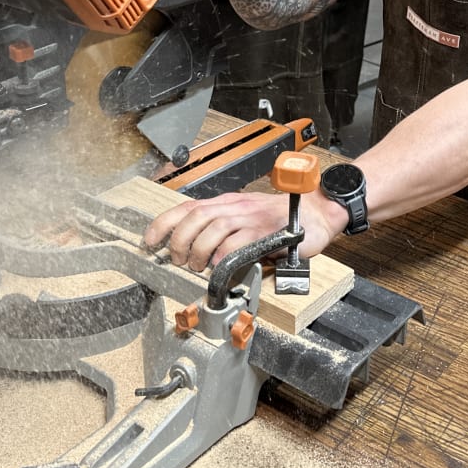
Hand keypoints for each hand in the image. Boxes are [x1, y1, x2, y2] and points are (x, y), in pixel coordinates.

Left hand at [144, 190, 341, 271]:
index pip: (187, 207)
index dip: (163, 223)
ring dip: (199, 250)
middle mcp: (236, 206)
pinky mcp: (266, 232)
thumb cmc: (284, 219)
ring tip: (197, 265)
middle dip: (179, 239)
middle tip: (177, 259)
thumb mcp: (248, 219)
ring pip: (213, 229)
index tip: (149, 240)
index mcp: (228, 202)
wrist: (319, 213)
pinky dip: (223, 256)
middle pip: (195, 216)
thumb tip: (200, 252)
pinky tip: (220, 265)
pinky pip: (237, 243)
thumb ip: (226, 232)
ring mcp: (251, 218)